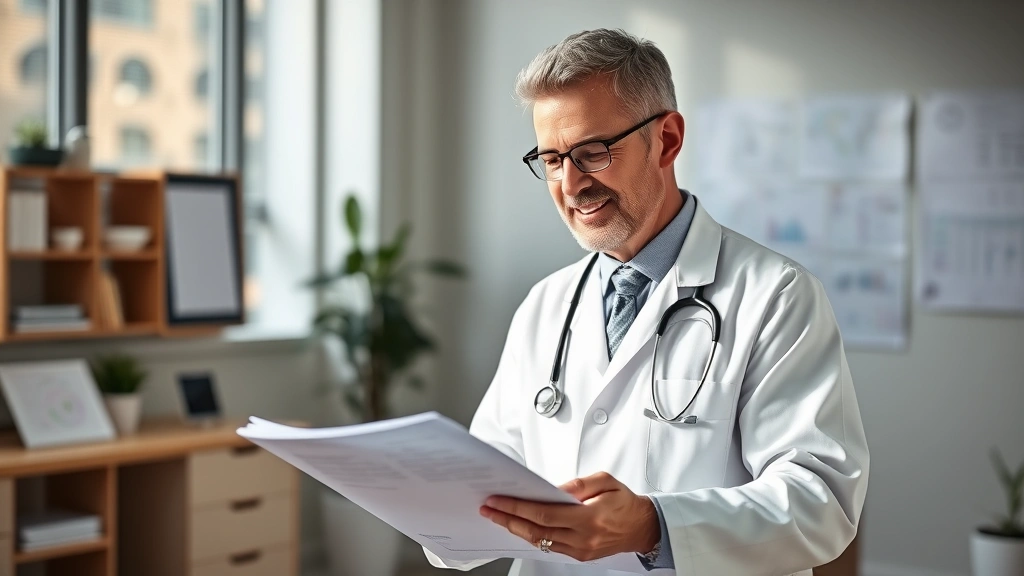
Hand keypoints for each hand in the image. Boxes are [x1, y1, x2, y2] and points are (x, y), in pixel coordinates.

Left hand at [479, 471, 659, 561]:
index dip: (517, 507)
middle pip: (536, 530)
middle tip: (489, 508)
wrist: (644, 527)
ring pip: (540, 540)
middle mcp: (583, 538)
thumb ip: (578, 485)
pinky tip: (521, 526)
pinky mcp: (580, 555)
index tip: (499, 500)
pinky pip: (549, 546)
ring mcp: (580, 550)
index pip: (544, 513)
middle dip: (508, 518)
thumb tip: (553, 489)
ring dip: (516, 528)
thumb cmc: (626, 503)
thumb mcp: (605, 481)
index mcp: (589, 518)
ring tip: (499, 516)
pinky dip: (532, 535)